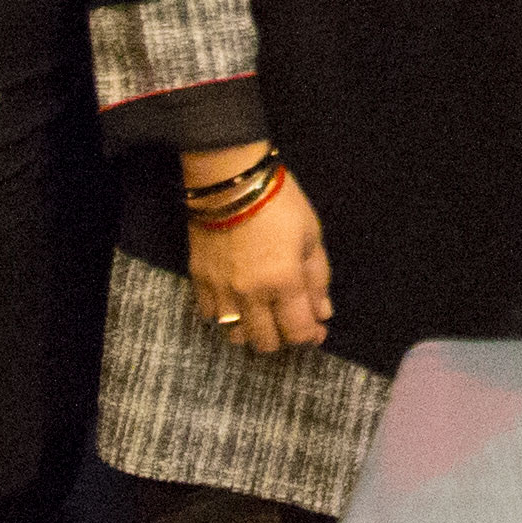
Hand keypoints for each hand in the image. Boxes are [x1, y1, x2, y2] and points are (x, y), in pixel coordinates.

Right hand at [183, 144, 333, 358]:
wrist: (230, 180)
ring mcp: (221, 290)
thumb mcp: (311, 236)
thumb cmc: (280, 203)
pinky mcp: (199, 281)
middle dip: (283, 337)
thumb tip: (323, 313)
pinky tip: (236, 300)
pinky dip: (225, 316)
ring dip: (252, 331)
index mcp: (284, 283)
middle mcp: (251, 295)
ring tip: (262, 313)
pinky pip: (210, 316)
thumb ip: (318, 279)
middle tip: (289, 320)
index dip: (311, 337)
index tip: (316, 329)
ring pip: (235, 335)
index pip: (298, 332)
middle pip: (266, 342)